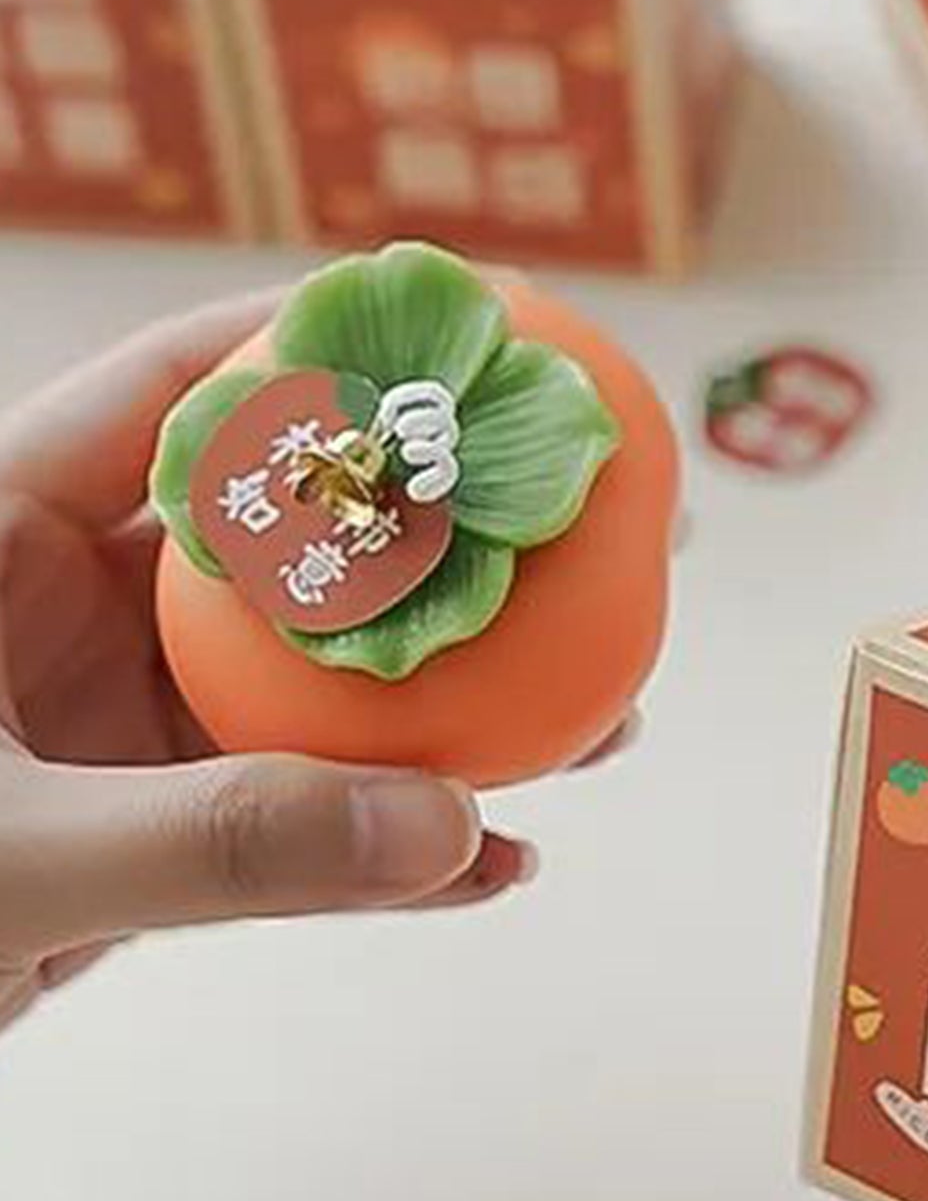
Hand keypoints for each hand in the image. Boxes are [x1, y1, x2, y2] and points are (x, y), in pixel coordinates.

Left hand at [0, 296, 534, 1033]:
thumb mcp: (11, 856)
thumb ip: (215, 843)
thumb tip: (445, 826)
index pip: (172, 401)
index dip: (318, 351)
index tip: (463, 334)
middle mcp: (71, 615)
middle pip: (290, 544)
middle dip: (443, 544)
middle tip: (586, 531)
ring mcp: (118, 728)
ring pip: (317, 695)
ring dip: (454, 710)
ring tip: (597, 719)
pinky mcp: (150, 837)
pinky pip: (298, 829)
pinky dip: (394, 852)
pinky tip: (488, 866)